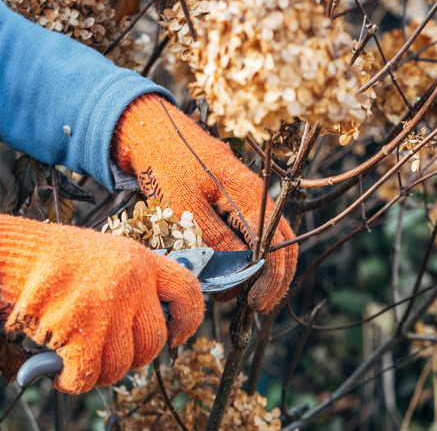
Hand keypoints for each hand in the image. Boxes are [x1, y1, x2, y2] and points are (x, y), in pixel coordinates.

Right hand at [0, 213, 203, 393]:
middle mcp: (131, 283)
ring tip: (82, 361)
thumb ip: (132, 281)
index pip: (187, 292)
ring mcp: (107, 308)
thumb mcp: (106, 255)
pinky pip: (88, 376)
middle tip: (112, 355)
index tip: (176, 336)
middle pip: (154, 340)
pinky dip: (74, 381)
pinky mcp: (79, 331)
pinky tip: (61, 374)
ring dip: (102, 372)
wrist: (10, 255)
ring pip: (123, 364)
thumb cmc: (54, 258)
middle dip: (135, 357)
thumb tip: (150, 320)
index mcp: (142, 261)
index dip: (187, 320)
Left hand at [112, 94, 297, 311]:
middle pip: (283, 245)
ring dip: (259, 270)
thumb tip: (240, 274)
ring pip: (270, 240)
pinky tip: (228, 269)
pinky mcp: (237, 198)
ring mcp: (249, 196)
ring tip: (234, 291)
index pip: (276, 248)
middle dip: (272, 280)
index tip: (253, 304)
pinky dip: (247, 255)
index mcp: (250, 196)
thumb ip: (216, 239)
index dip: (270, 281)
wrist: (153, 131)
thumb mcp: (185, 206)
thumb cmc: (165, 165)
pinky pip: (253, 232)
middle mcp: (257, 196)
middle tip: (250, 305)